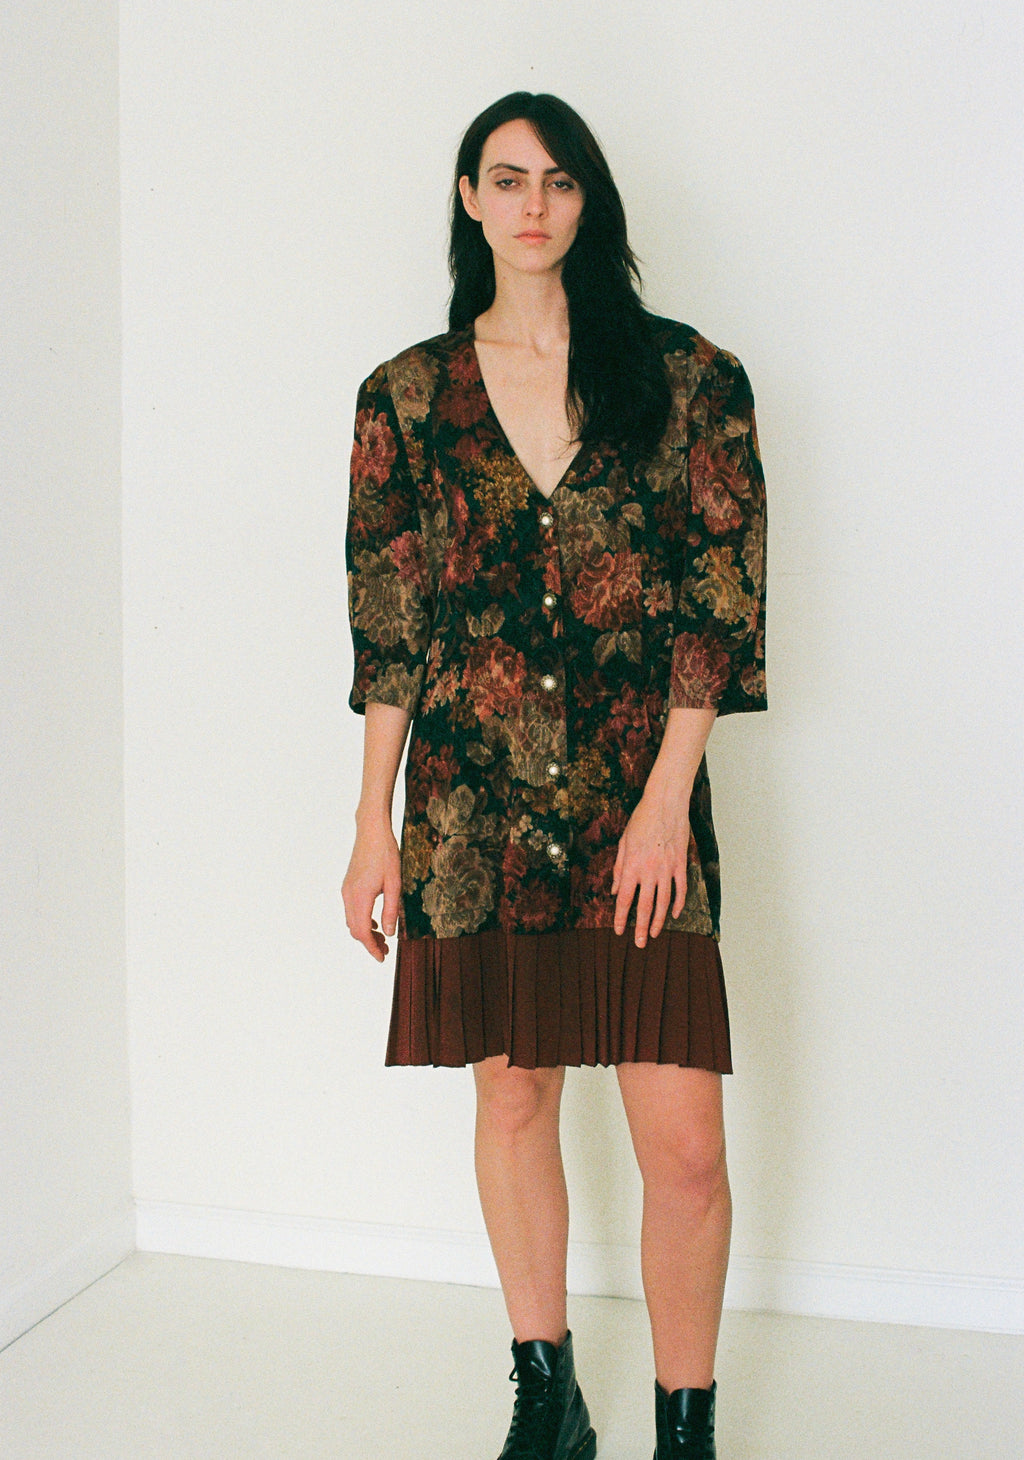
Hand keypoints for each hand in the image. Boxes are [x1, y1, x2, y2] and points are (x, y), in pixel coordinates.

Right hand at [341, 815, 401, 961]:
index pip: (363, 932)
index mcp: (360, 897)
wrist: (371, 831)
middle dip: (369, 943)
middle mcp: (349, 896)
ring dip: (365, 933)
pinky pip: (351, 911)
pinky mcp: (347, 886)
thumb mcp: (395, 883)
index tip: (382, 958)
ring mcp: (346, 890)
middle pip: (355, 930)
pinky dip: (361, 921)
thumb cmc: (386, 854)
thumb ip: (391, 910)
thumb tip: (389, 934)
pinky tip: (376, 922)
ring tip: (383, 938)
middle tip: (386, 951)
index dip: (372, 948)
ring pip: (351, 921)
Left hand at [611, 790, 690, 947]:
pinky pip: (681, 889)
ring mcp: (667, 869)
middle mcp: (649, 871)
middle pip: (644, 906)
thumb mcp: (623, 842)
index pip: (625, 899)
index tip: (619, 930)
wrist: (665, 804)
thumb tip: (616, 890)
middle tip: (639, 944)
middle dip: (640, 927)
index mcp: (632, 866)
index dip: (621, 917)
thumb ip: (619, 868)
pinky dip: (678, 903)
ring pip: (664, 902)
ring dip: (658, 920)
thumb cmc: (642, 819)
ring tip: (654, 934)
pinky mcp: (681, 864)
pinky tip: (674, 914)